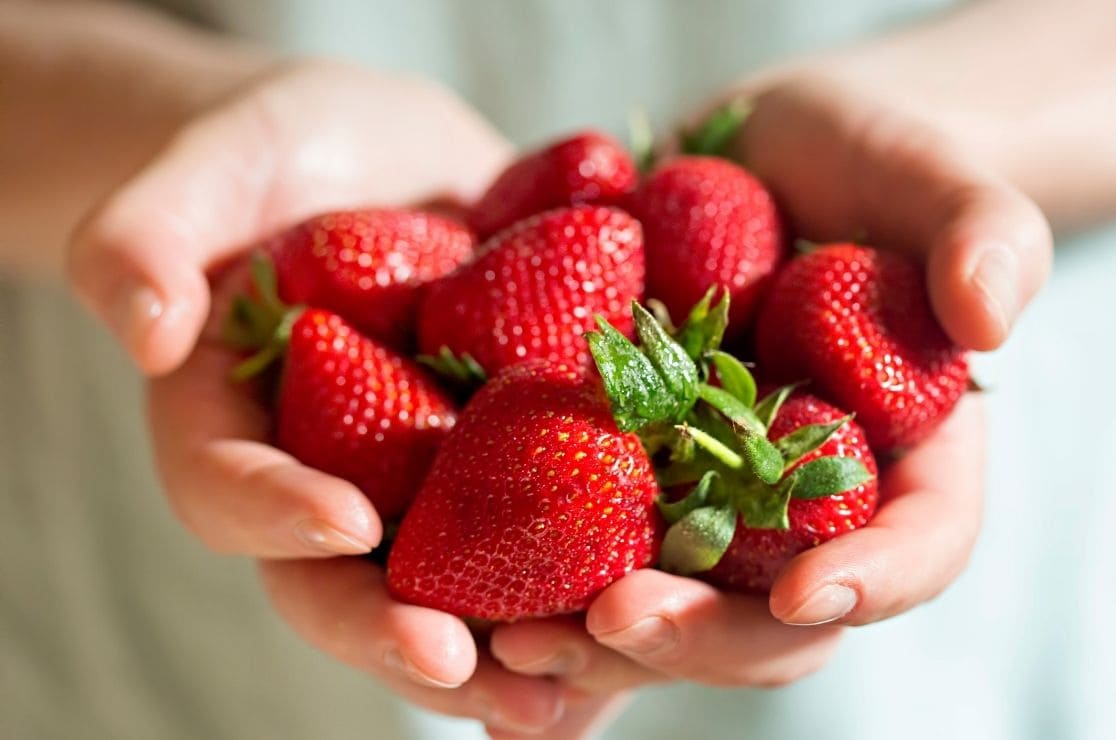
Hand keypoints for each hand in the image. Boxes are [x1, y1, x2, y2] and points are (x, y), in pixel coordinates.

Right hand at [66, 60, 579, 733]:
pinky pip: (550, 532)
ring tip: (573, 691)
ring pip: (458, 590)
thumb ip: (147, 235)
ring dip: (511, 650)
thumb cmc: (277, 157)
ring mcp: (427, 483)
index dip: (279, 516)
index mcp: (237, 431)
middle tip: (466, 670)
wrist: (387, 160)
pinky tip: (656, 612)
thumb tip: (139, 325)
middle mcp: (333, 482)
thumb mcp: (208, 168)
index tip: (347, 525)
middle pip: (349, 587)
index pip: (232, 491)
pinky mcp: (514, 460)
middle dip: (404, 637)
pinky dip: (594, 580)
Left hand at [488, 66, 1043, 735]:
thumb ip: (982, 231)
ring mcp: (707, 504)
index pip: (919, 545)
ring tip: (512, 642)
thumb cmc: (865, 166)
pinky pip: (583, 559)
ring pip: (668, 609)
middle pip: (771, 616)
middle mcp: (800, 510)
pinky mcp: (624, 479)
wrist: (760, 160)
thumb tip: (992, 316)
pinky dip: (532, 602)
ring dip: (594, 645)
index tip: (811, 593)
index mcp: (903, 463)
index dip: (875, 581)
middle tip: (615, 624)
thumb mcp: (933, 179)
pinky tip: (469, 630)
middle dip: (698, 637)